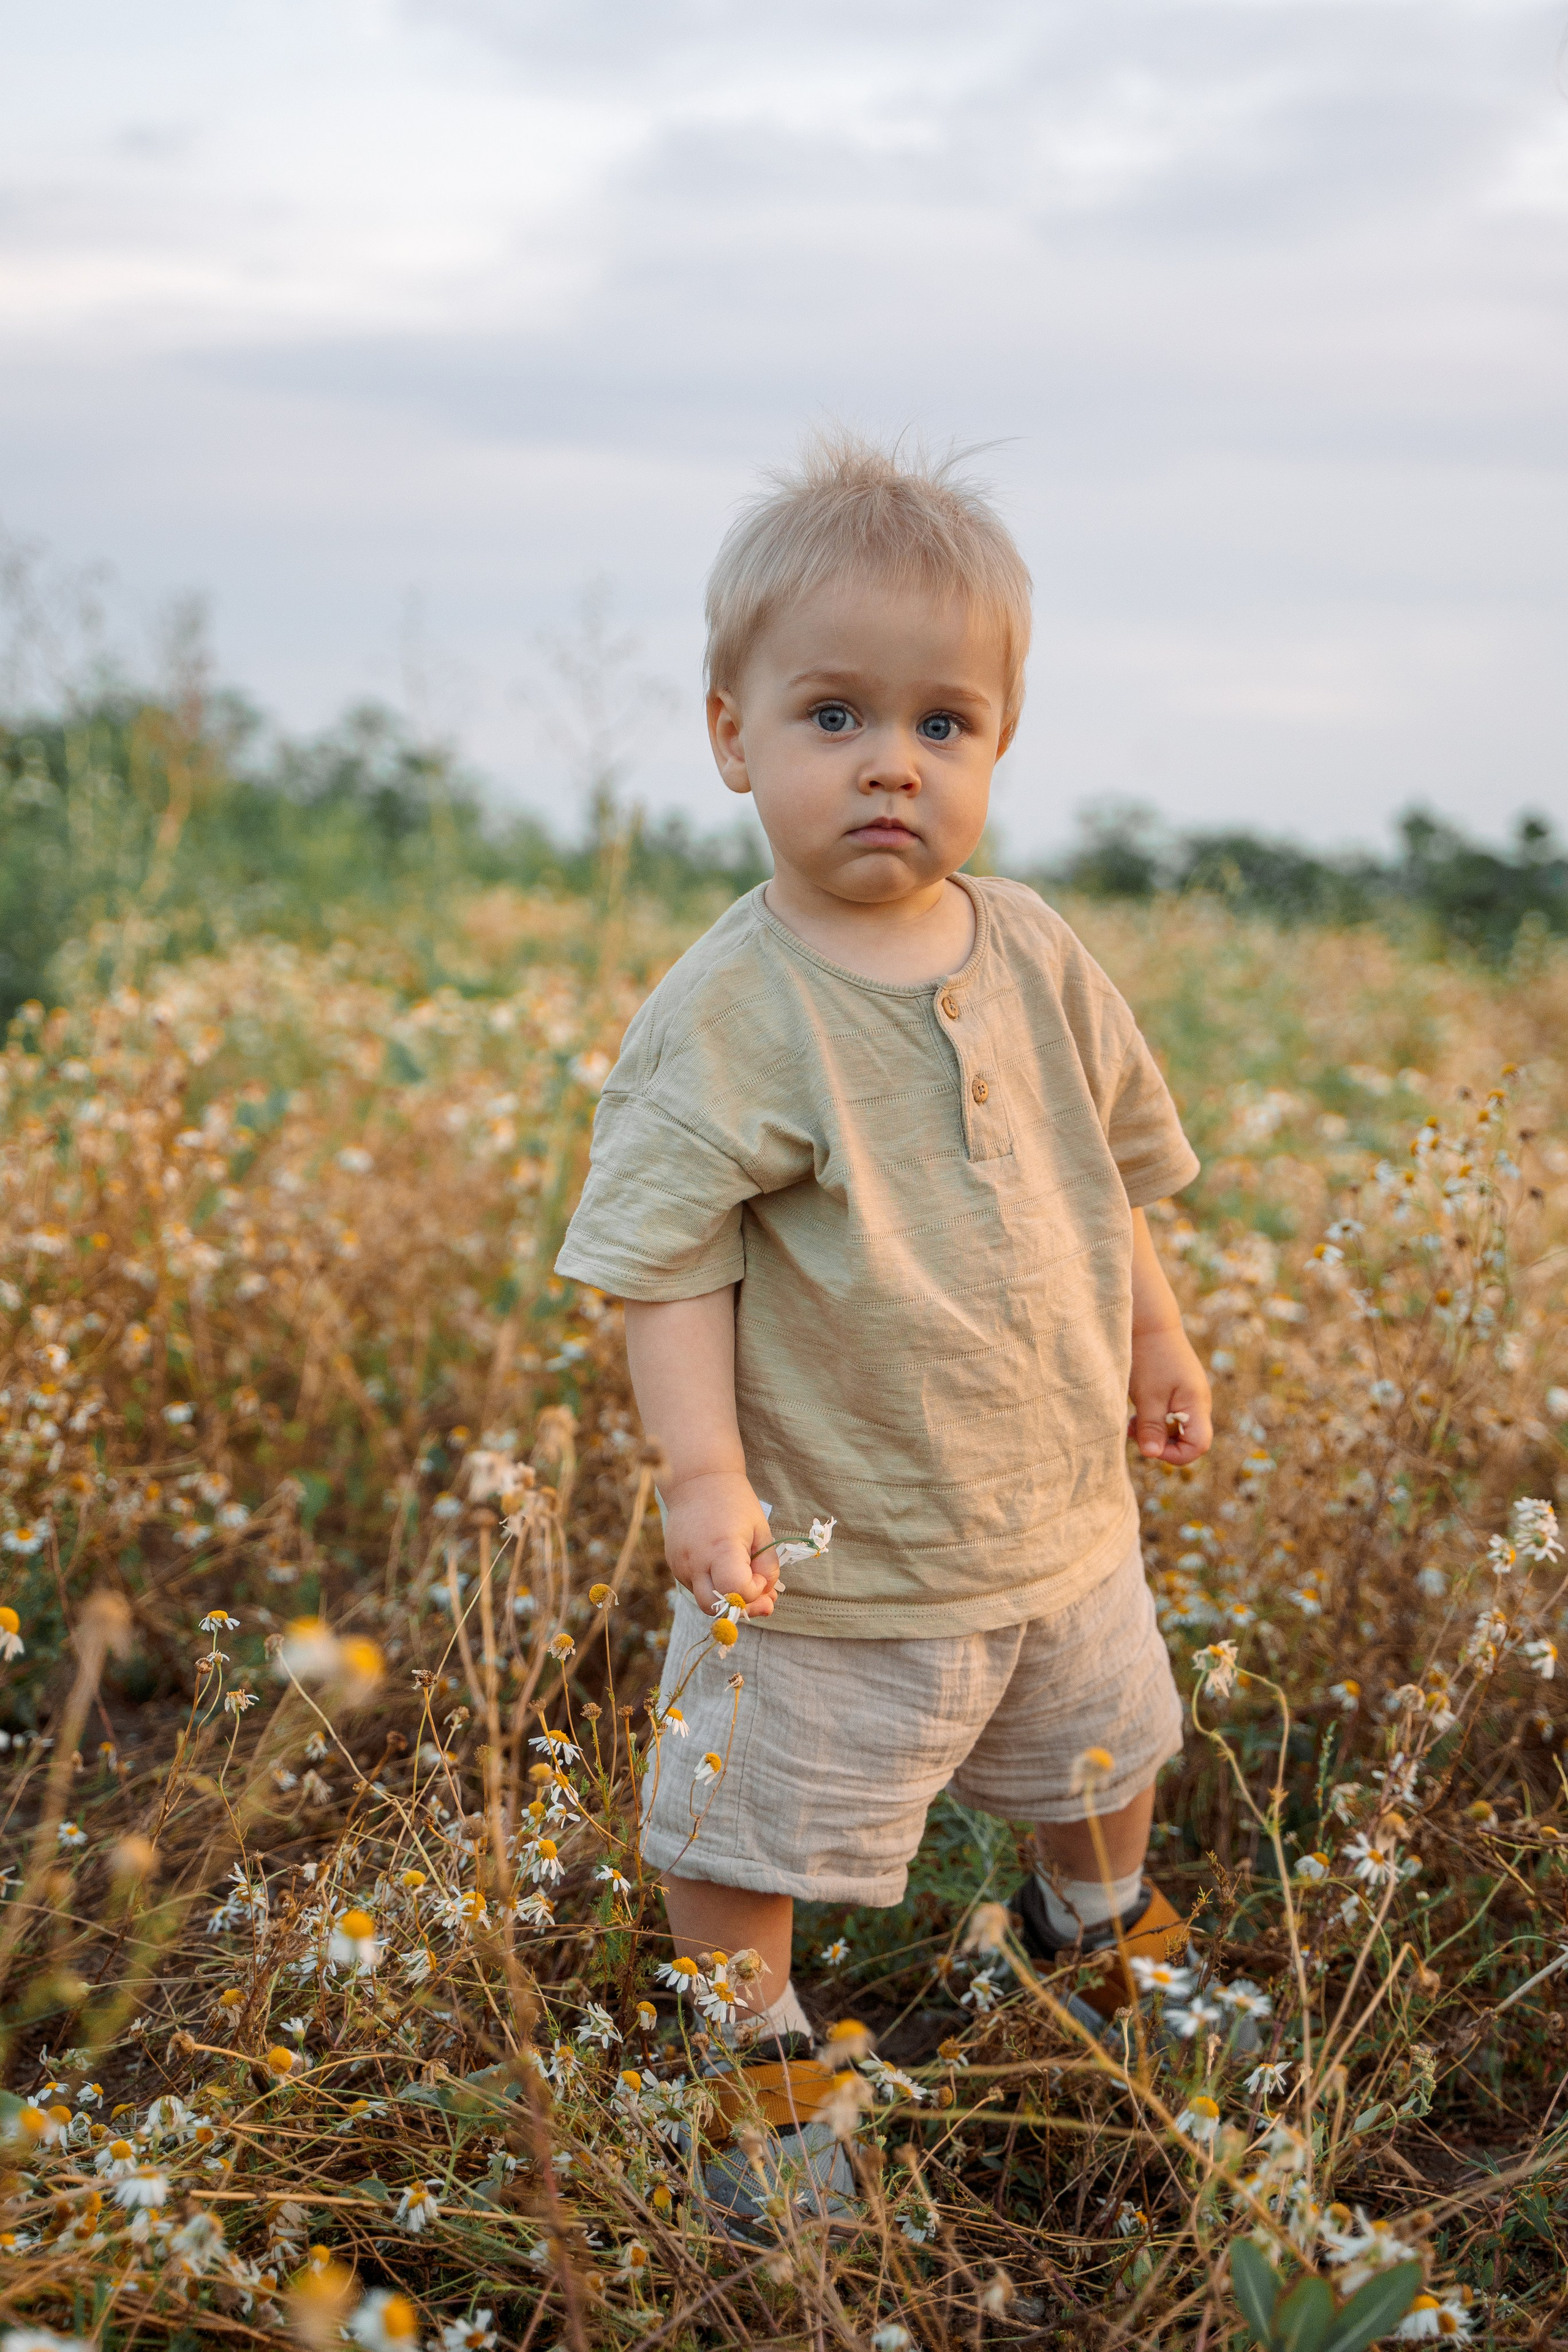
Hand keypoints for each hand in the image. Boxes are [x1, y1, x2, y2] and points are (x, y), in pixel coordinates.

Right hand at [661, 1471, 779, 1620]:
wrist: (697, 1481)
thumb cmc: (735, 1503)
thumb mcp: (761, 1531)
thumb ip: (767, 1567)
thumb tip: (767, 1598)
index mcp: (721, 1549)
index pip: (736, 1592)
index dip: (754, 1592)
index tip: (760, 1575)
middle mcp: (695, 1561)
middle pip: (715, 1608)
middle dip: (740, 1607)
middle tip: (757, 1594)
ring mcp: (680, 1564)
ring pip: (705, 1600)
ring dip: (726, 1598)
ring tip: (742, 1576)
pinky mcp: (674, 1564)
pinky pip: (696, 1586)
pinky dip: (713, 1585)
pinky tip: (723, 1566)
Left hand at [1128, 1324, 1212, 1466]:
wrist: (1149, 1321)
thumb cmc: (1149, 1357)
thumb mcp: (1147, 1396)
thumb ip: (1151, 1428)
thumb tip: (1152, 1455)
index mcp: (1197, 1404)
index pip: (1198, 1446)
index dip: (1175, 1455)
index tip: (1149, 1445)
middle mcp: (1198, 1401)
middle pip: (1189, 1439)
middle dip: (1162, 1443)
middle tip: (1135, 1431)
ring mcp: (1189, 1394)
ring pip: (1177, 1427)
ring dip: (1155, 1430)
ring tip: (1132, 1421)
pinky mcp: (1177, 1388)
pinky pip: (1171, 1413)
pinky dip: (1154, 1417)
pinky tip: (1137, 1410)